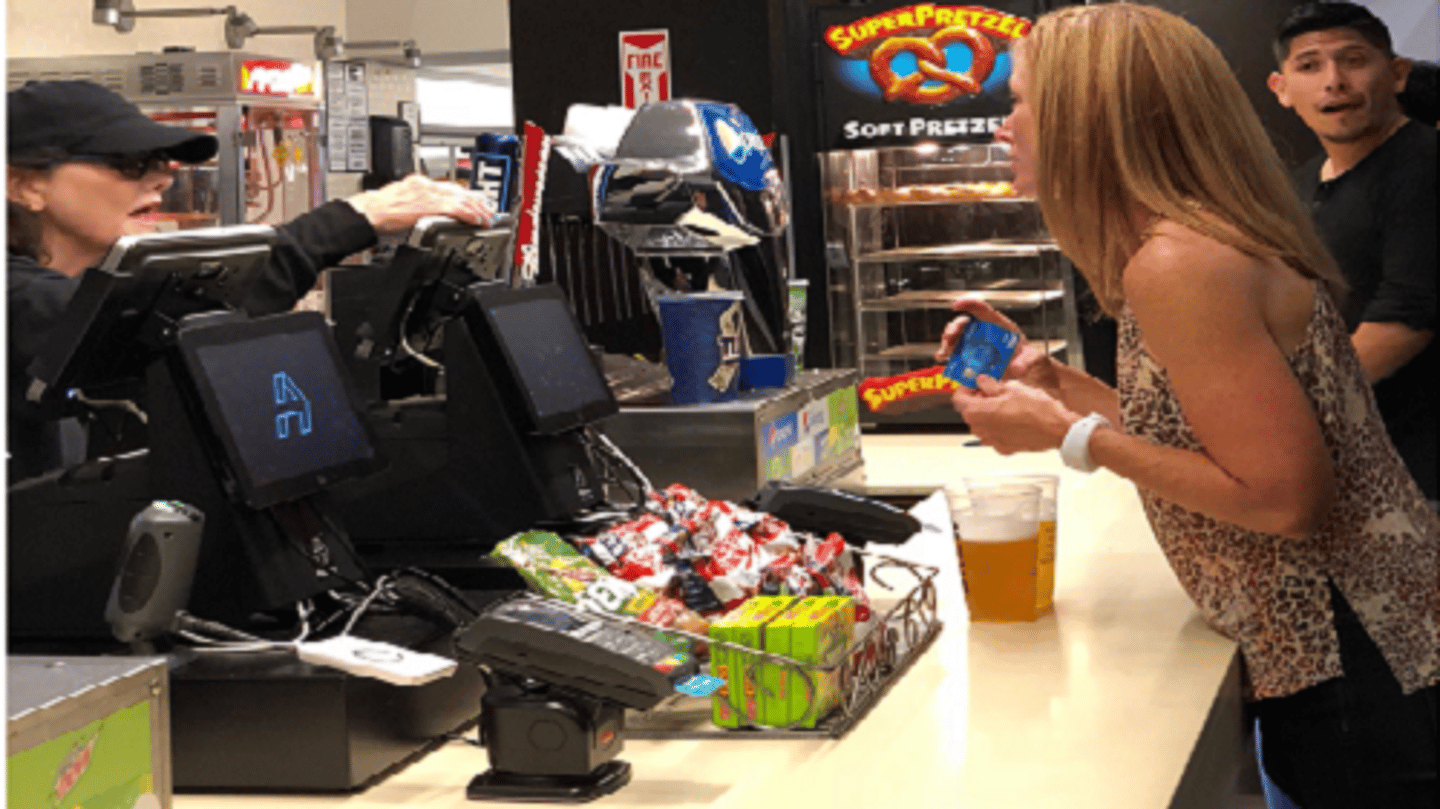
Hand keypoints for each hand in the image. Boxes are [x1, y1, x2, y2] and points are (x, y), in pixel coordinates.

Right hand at [346, 174, 494, 233]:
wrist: (366, 213)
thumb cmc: (376, 212)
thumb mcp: (399, 201)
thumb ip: (416, 204)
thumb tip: (425, 213)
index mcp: (416, 183)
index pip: (446, 186)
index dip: (463, 194)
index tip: (474, 200)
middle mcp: (424, 185)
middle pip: (457, 190)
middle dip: (475, 200)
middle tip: (488, 209)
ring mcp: (427, 194)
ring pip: (460, 198)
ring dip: (476, 209)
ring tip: (486, 217)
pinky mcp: (428, 206)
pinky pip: (455, 209)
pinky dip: (469, 214)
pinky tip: (476, 220)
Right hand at [935, 295, 1059, 397]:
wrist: (1025, 371)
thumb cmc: (1028, 358)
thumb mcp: (1033, 358)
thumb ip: (1027, 361)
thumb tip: (1016, 367)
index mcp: (998, 325)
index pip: (982, 309)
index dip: (968, 304)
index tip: (957, 305)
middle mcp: (984, 332)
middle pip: (964, 323)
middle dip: (954, 327)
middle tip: (950, 336)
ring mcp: (976, 344)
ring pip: (956, 336)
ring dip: (947, 341)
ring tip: (945, 351)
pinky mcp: (971, 356)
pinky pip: (955, 352)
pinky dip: (946, 353)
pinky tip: (943, 357)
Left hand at [952, 375, 1077, 454]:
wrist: (1056, 429)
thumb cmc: (1037, 410)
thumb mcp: (1011, 388)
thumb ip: (991, 386)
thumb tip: (983, 382)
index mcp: (977, 412)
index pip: (958, 399)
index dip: (966, 388)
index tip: (974, 383)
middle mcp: (980, 430)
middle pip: (970, 412)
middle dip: (978, 399)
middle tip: (992, 390)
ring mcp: (991, 441)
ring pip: (982, 424)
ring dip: (988, 413)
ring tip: (1006, 403)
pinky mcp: (1003, 448)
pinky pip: (994, 434)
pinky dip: (999, 426)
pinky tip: (1012, 418)